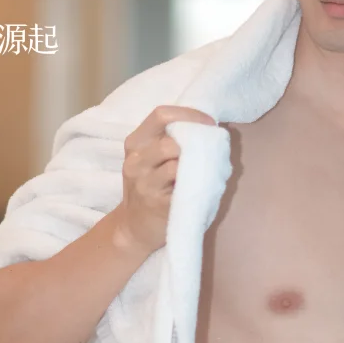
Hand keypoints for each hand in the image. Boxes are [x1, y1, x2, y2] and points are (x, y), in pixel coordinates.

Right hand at [114, 105, 217, 255]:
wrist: (134, 227)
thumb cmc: (149, 188)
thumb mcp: (149, 160)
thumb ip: (168, 141)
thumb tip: (206, 129)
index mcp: (135, 143)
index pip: (161, 115)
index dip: (189, 115)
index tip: (209, 123)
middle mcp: (136, 161)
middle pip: (170, 142)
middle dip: (193, 146)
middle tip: (208, 152)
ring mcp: (145, 184)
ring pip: (177, 164)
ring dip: (195, 166)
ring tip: (202, 171)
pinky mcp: (157, 204)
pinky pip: (184, 187)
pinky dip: (197, 184)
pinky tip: (199, 187)